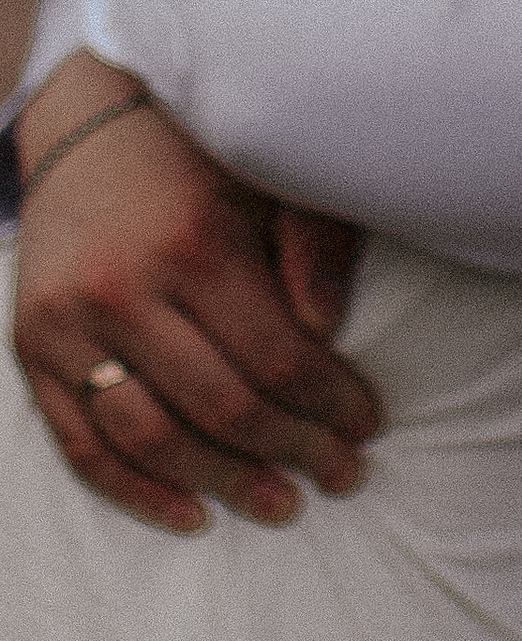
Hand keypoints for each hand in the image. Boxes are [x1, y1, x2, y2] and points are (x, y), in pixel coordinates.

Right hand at [11, 53, 377, 535]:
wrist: (89, 127)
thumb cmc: (201, 155)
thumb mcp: (272, 176)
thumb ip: (312, 247)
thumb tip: (332, 332)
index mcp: (195, 242)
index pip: (276, 356)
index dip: (330, 401)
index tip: (368, 425)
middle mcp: (123, 289)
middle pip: (221, 405)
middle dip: (293, 450)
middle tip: (342, 476)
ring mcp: (68, 326)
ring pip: (150, 438)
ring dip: (222, 482)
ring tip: (280, 504)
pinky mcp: (31, 351)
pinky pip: (81, 446)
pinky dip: (135, 491)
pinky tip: (190, 514)